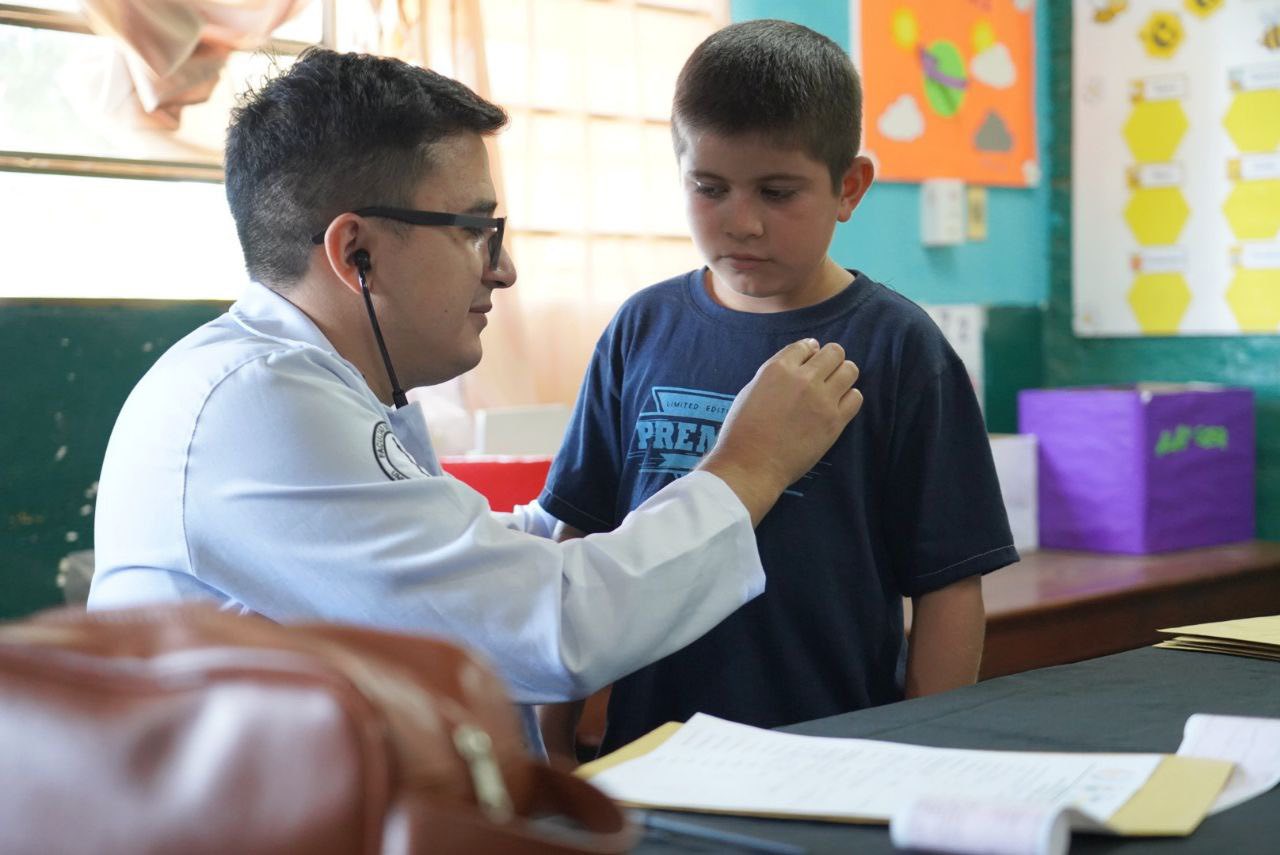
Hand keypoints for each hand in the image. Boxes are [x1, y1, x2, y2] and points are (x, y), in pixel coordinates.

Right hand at [698, 339, 861, 524]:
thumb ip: (775, 374)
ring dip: (843, 375)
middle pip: (834, 352)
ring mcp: (822, 399)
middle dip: (830, 360)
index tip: (810, 360)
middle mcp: (803, 379)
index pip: (806, 345)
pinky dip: (848, 398)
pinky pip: (856, 397)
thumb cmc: (743, 431)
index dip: (810, 352)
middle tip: (824, 374)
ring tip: (833, 388)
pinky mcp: (834, 421)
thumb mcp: (751, 390)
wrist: (750, 465)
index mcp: (777, 368)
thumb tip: (797, 364)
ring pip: (850, 370)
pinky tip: (837, 406)